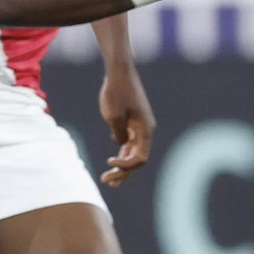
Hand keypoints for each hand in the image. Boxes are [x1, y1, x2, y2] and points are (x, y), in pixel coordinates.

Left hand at [98, 67, 156, 186]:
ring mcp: (140, 127)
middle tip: (108, 181)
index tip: (109, 162)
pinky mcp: (133, 122)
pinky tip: (113, 160)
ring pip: (133, 152)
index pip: (140, 158)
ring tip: (109, 178)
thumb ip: (118, 134)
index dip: (126, 166)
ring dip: (122, 166)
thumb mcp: (113, 116)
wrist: (119, 72)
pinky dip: (122, 154)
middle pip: (138, 159)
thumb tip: (121, 145)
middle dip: (123, 172)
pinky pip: (130, 143)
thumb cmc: (116, 92)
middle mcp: (146, 130)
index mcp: (146, 129)